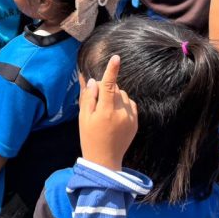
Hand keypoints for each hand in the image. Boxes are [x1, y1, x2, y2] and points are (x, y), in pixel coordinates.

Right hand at [79, 55, 137, 170]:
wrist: (105, 159)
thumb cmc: (89, 137)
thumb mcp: (83, 117)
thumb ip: (88, 97)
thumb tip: (93, 81)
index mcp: (106, 110)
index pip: (108, 85)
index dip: (112, 70)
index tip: (116, 57)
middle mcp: (121, 112)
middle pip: (115, 89)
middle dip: (106, 89)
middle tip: (96, 103)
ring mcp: (130, 117)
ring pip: (123, 95)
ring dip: (114, 96)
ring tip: (105, 111)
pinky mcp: (136, 122)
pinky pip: (130, 104)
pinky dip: (122, 104)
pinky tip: (114, 114)